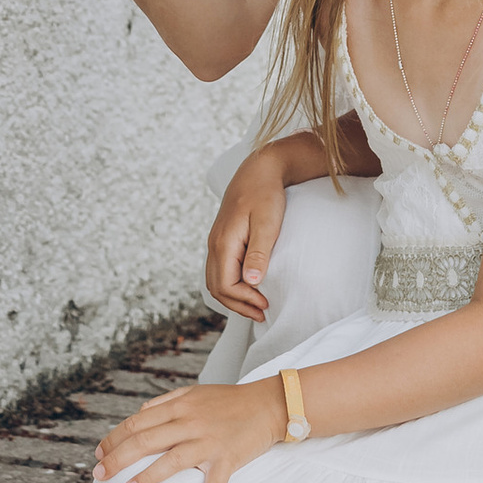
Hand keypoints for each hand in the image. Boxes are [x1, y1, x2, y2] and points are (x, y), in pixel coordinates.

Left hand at [95, 374, 283, 482]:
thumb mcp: (195, 392)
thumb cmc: (229, 401)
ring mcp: (208, 442)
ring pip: (171, 461)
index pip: (138, 422)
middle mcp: (190, 423)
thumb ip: (166, 402)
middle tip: (99, 475)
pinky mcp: (227, 460)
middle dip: (118, 459)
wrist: (269, 404)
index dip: (115, 437)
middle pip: (145, 440)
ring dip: (147, 478)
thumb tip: (140, 415)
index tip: (99, 453)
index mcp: (180, 406)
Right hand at [206, 152, 290, 319]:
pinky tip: (248, 286)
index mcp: (223, 243)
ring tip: (256, 305)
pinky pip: (219, 269)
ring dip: (233, 297)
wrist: (260, 169)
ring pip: (215, 280)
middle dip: (238, 304)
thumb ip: (258, 253)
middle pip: (216, 287)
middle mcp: (214, 244)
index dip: (244, 300)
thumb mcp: (267, 223)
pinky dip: (231, 284)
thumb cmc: (266, 194)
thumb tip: (250, 283)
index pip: (225, 285)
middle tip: (262, 313)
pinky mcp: (222, 238)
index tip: (266, 304)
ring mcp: (216, 241)